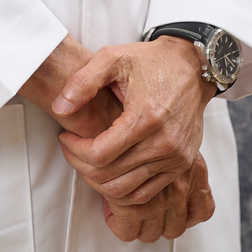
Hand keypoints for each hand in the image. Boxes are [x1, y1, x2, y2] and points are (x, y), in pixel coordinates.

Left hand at [19, 35, 215, 241]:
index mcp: (145, 117)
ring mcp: (175, 158)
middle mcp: (163, 143)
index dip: (75, 150)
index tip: (65, 138)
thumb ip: (83, 82)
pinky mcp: (181, 164)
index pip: (99, 154)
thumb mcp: (112, 58)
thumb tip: (60, 108)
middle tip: (71, 149)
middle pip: (110, 176)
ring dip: (99, 182)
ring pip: (126, 191)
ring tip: (87, 161)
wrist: (191, 66)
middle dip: (81, 166)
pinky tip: (109, 172)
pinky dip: (122, 190)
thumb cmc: (151, 61)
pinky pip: (146, 193)